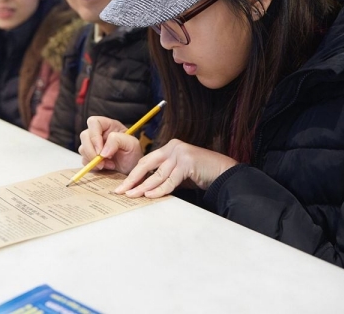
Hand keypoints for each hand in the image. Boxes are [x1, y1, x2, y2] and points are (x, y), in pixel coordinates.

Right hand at [78, 116, 141, 173]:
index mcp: (109, 126)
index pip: (94, 122)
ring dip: (93, 160)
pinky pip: (84, 160)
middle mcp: (99, 134)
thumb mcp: (131, 144)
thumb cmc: (133, 154)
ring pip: (82, 148)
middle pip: (84, 135)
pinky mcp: (90, 157)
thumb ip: (117, 141)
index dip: (94, 135)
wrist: (132, 169)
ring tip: (109, 164)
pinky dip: (93, 166)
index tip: (100, 150)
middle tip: (101, 161)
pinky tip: (105, 167)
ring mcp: (94, 145)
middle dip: (91, 150)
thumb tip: (102, 151)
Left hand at [115, 139, 237, 198]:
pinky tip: (149, 195)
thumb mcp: (179, 173)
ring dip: (143, 187)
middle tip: (120, 191)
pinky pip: (169, 180)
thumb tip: (146, 189)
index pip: (146, 161)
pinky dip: (159, 189)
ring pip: (157, 174)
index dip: (133, 174)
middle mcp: (173, 147)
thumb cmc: (201, 174)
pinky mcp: (187, 163)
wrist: (223, 173)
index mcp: (169, 147)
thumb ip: (165, 176)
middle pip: (147, 165)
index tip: (123, 185)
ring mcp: (180, 154)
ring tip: (132, 196)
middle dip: (132, 179)